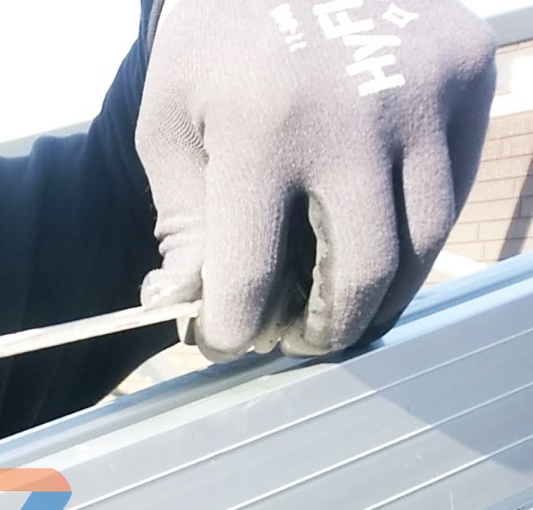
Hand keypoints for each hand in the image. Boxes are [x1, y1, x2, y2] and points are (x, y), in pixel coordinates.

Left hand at [136, 0, 496, 359]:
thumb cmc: (217, 39)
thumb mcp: (168, 121)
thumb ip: (183, 221)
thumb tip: (189, 308)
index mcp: (262, 128)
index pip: (254, 273)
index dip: (236, 328)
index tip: (225, 343)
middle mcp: (355, 117)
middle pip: (361, 274)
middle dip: (324, 330)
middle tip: (295, 341)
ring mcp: (425, 93)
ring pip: (424, 242)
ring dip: (382, 294)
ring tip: (338, 308)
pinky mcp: (468, 73)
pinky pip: (455, 186)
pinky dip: (418, 233)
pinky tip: (378, 245)